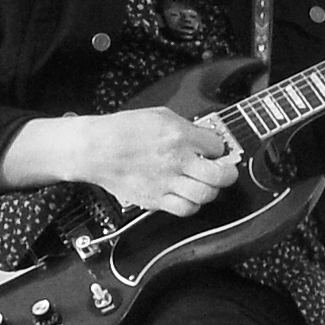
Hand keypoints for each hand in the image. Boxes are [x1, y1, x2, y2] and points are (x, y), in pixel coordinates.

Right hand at [74, 104, 245, 215]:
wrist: (96, 149)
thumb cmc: (123, 130)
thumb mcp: (160, 115)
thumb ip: (186, 127)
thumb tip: (204, 138)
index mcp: (179, 136)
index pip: (217, 146)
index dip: (220, 149)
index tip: (216, 151)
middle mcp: (176, 160)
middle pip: (220, 176)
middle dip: (228, 174)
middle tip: (225, 172)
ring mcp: (166, 182)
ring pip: (206, 195)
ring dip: (210, 190)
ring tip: (204, 184)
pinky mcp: (155, 199)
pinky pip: (185, 209)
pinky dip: (192, 204)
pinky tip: (187, 196)